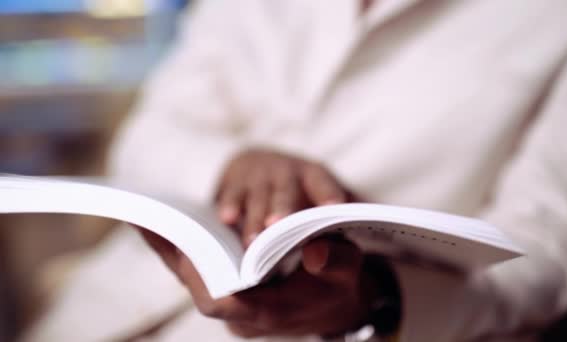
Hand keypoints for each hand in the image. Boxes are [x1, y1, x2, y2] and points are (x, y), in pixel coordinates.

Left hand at [139, 231, 376, 337]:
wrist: (334, 306)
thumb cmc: (339, 287)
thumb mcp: (347, 272)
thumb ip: (336, 263)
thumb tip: (315, 251)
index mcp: (270, 313)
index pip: (225, 305)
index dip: (201, 278)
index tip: (185, 245)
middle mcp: (244, 315)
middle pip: (199, 290)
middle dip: (175, 256)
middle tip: (152, 221)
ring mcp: (235, 306)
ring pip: (193, 282)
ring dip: (171, 251)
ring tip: (147, 218)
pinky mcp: (230, 292)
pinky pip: (198, 274)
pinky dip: (180, 251)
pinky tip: (163, 226)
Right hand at [216, 148, 354, 245]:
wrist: (260, 168)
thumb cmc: (300, 195)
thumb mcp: (322, 200)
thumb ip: (336, 227)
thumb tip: (352, 246)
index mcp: (314, 175)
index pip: (324, 182)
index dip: (329, 192)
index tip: (335, 206)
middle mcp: (286, 172)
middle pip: (286, 190)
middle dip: (282, 207)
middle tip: (278, 226)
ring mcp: (258, 176)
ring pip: (258, 196)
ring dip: (255, 218)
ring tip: (252, 242)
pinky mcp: (234, 183)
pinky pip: (231, 195)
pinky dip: (229, 206)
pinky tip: (227, 219)